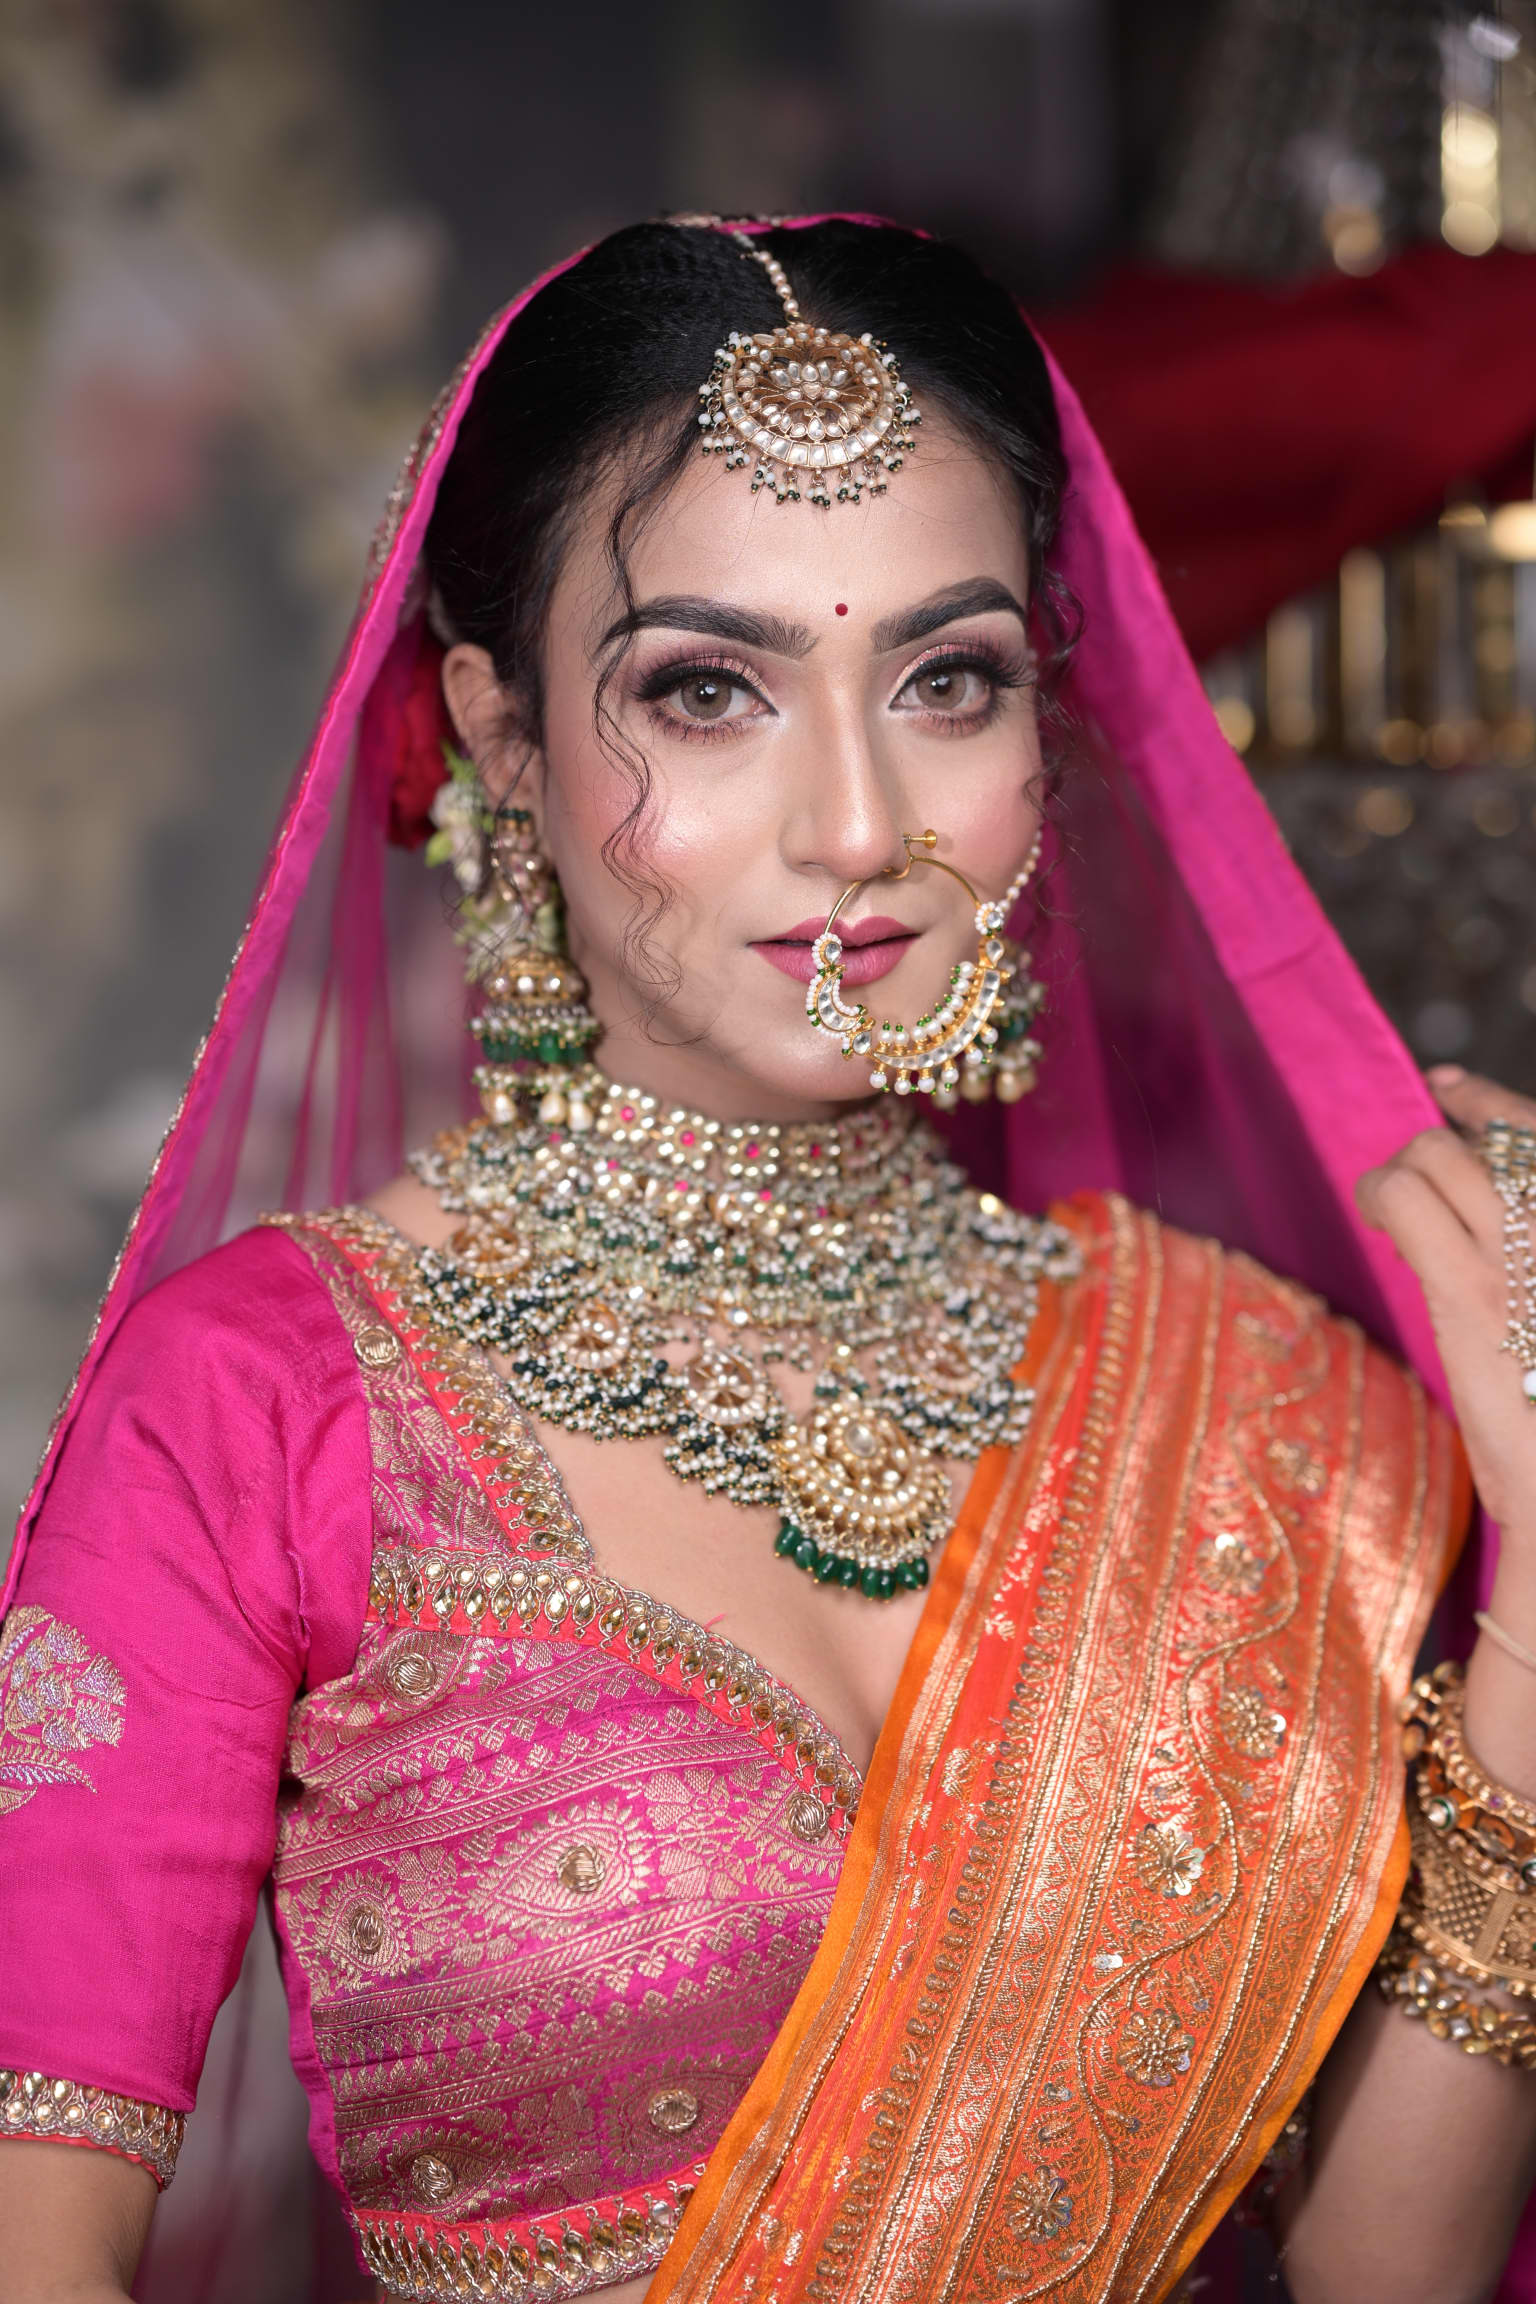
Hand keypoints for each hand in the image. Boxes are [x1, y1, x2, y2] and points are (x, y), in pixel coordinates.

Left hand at [1355, 1067, 1535, 1559]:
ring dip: (1395, 1177)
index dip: (1489, 1099)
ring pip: (1434, 1154)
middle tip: (1407, 1200)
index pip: (1535, 1131)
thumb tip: (1477, 1229)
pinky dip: (1377, 1196)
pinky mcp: (1472, 1286)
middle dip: (1430, 1154)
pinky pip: (1404, 1195)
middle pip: (1479, 1140)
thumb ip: (1520, 1258)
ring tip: (1387, 1217)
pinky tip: (1375, 1219)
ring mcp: (1524, 1249)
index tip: (1446, 1084)